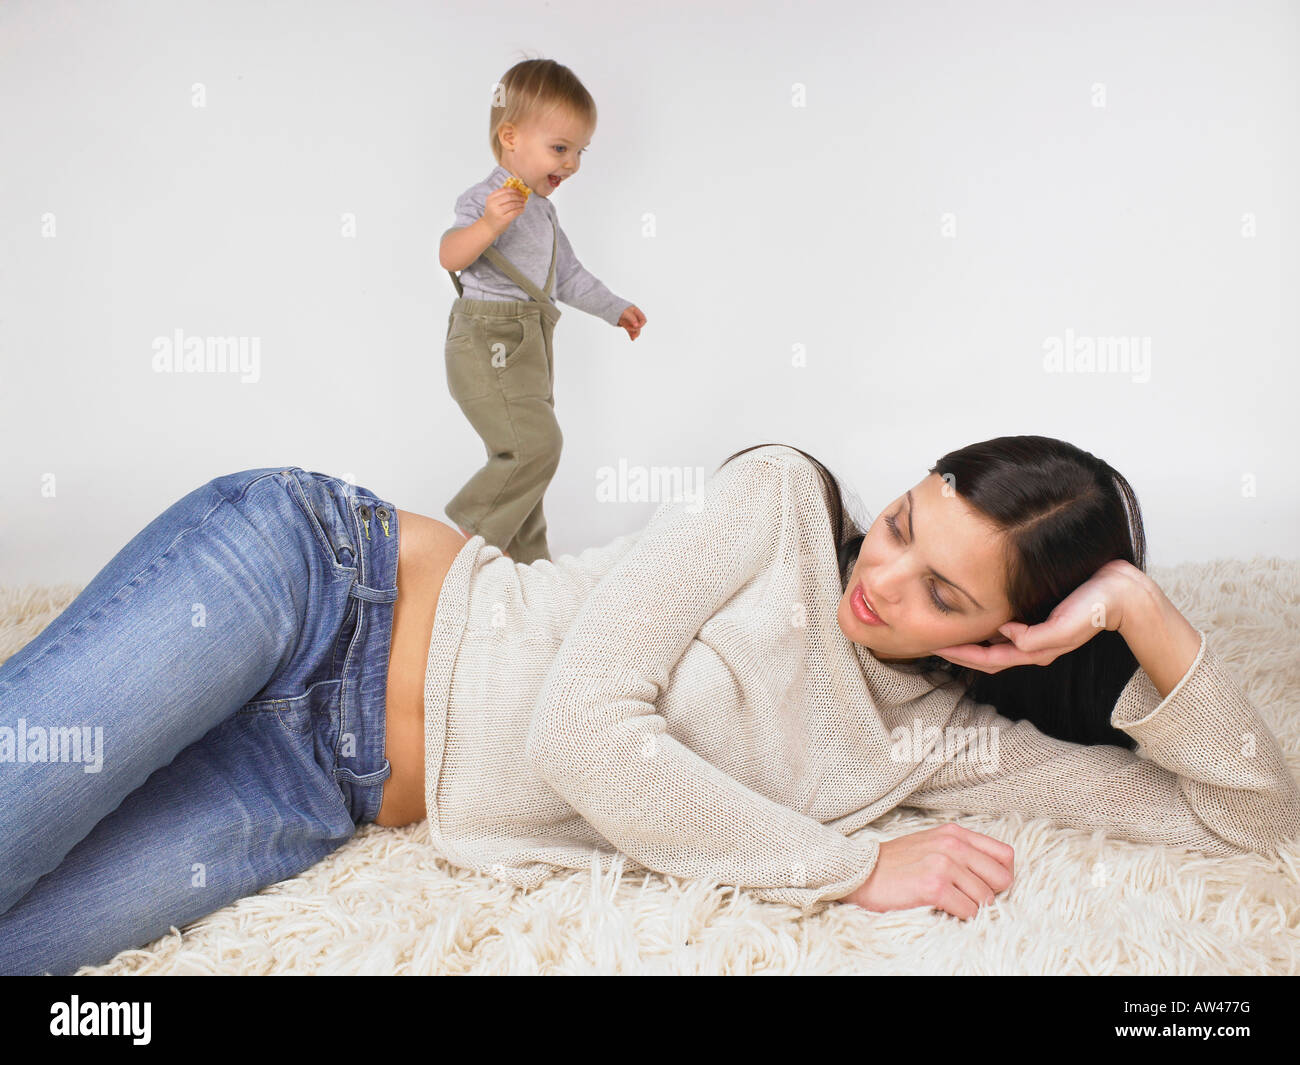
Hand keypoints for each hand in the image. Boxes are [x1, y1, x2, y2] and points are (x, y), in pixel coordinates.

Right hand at [482, 187, 526, 236]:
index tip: (519, 191)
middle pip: (509, 197)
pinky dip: (520, 210)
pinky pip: (515, 212)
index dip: (513, 190)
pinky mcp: (503, 219)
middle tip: (523, 197)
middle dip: (518, 196)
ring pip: (513, 204)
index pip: (504, 190)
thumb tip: (516, 191)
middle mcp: (493, 204)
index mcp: (490, 198)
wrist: (488, 227)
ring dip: (520, 203)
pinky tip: (522, 209)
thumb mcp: (493, 203)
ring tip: (523, 203)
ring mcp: (498, 212)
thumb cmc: (493, 214)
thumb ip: (501, 197)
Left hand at [617, 305, 645, 339]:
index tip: (636, 327)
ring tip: (633, 338)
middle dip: (637, 330)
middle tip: (632, 332)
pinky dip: (631, 334)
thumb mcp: (626, 313)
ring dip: (635, 333)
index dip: (641, 324)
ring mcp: (629, 320)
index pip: (643, 319)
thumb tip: (637, 326)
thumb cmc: (617, 308)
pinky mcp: (625, 324)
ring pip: (634, 329)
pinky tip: (632, 338)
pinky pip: (630, 330)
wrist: (608, 308)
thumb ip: (632, 318)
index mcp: (636, 311)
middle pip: (639, 325)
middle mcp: (634, 316)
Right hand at [838, 824, 1013, 918]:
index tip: (984, 885)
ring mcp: (944, 864)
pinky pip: (969, 911)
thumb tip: (992, 875)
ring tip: (950, 904)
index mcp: (955, 833)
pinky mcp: (934, 886)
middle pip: (1002, 878)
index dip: (1000, 876)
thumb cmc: (895, 864)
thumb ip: (961, 852)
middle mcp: (953, 845)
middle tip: (968, 899)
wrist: (860, 873)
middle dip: (990, 895)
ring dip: (972, 908)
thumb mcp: (932, 845)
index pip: (1005, 855)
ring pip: (986, 898)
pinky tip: (943, 910)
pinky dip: (960, 917)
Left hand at [931, 558, 1147, 672]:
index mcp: (1035, 650)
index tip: (935, 646)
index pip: (988, 659)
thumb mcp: (1067, 626)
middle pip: (986, 655)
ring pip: (993, 641)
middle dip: (958, 650)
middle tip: (929, 640)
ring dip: (969, 638)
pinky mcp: (1037, 616)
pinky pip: (1003, 626)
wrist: (1122, 591)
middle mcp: (1031, 644)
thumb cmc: (1096, 607)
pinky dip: (984, 624)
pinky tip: (972, 613)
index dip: (960, 654)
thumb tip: (1006, 633)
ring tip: (945, 629)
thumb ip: (1037, 638)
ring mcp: (1034, 631)